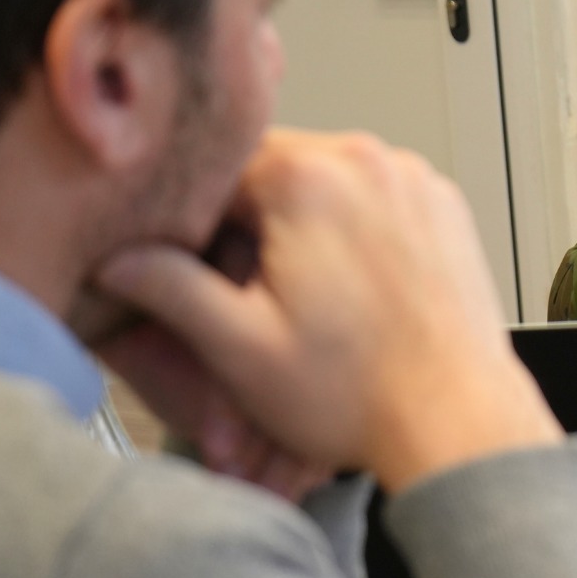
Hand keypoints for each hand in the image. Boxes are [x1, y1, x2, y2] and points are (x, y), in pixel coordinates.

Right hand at [94, 129, 561, 492]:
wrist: (457, 417)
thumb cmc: (358, 392)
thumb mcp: (239, 348)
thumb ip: (170, 288)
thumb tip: (119, 258)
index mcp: (309, 178)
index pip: (216, 169)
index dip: (196, 223)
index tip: (201, 268)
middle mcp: (368, 160)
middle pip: (274, 169)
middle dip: (252, 225)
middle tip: (252, 292)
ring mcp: (415, 179)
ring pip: (326, 182)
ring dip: (303, 226)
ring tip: (307, 298)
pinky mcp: (445, 205)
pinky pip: (377, 198)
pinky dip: (354, 230)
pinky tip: (351, 291)